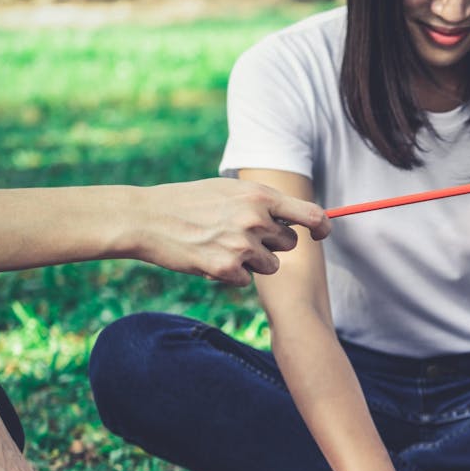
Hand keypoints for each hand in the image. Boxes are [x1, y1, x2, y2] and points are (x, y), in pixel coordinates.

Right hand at [130, 178, 332, 285]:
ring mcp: (242, 244)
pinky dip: (231, 274)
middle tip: (241, 236)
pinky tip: (208, 258)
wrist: (146, 218)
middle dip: (271, 244)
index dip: (322, 227)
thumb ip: (261, 202)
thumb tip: (294, 217)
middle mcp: (256, 218)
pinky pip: (246, 280)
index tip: (321, 234)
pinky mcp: (227, 268)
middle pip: (289, 244)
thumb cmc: (188, 202)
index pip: (310, 214)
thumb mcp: (229, 190)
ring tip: (222, 246)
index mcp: (259, 196)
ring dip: (253, 262)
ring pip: (270, 266)